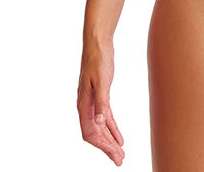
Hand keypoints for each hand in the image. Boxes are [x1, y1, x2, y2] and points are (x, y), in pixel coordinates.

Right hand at [77, 40, 125, 164]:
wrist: (98, 43)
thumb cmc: (98, 59)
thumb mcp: (102, 81)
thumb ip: (101, 102)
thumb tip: (100, 122)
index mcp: (83, 104)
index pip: (90, 133)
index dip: (102, 146)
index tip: (115, 154)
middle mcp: (85, 106)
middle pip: (95, 133)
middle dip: (107, 148)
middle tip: (120, 160)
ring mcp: (92, 101)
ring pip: (100, 127)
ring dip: (109, 141)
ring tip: (120, 153)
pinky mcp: (100, 95)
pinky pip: (105, 117)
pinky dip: (112, 128)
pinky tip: (119, 137)